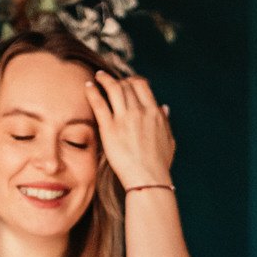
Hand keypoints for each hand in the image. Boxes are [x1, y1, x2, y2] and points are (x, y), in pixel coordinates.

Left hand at [83, 71, 175, 190]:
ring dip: (104, 79)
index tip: (127, 83)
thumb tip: (164, 108)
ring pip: (113, 88)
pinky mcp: (109, 128)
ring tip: (98, 77)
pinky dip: (93, 91)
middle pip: (126, 84)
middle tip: (110, 82)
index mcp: (154, 113)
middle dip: (118, 80)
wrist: (148, 180)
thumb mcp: (168, 140)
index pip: (141, 85)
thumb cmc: (159, 164)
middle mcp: (140, 112)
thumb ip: (165, 122)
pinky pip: (99, 103)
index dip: (132, 80)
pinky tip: (88, 86)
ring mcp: (124, 119)